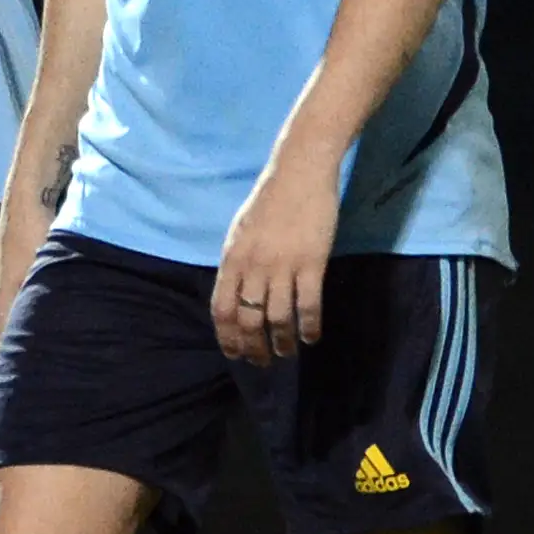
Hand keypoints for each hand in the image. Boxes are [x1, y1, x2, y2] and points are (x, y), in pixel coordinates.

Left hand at [211, 147, 340, 365]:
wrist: (300, 171)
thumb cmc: (270, 199)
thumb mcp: (240, 231)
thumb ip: (237, 263)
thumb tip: (234, 295)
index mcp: (232, 258)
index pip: (221, 309)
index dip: (227, 337)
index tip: (235, 354)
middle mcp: (253, 266)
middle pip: (248, 320)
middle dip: (254, 348)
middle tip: (262, 362)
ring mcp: (283, 265)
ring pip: (278, 319)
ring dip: (282, 343)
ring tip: (287, 353)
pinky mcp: (312, 263)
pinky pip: (308, 306)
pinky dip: (309, 327)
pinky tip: (311, 337)